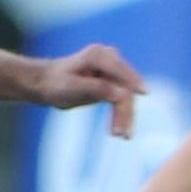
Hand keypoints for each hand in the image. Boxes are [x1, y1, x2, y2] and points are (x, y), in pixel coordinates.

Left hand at [28, 43, 146, 137]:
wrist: (46, 84)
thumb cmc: (55, 84)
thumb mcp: (72, 88)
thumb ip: (97, 89)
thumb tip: (123, 94)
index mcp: (98, 55)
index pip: (121, 72)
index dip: (133, 82)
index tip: (144, 93)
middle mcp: (108, 58)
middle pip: (125, 86)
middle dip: (125, 110)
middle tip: (122, 134)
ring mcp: (112, 70)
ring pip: (126, 95)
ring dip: (125, 115)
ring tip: (122, 136)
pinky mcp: (112, 81)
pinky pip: (122, 99)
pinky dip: (122, 114)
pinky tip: (120, 131)